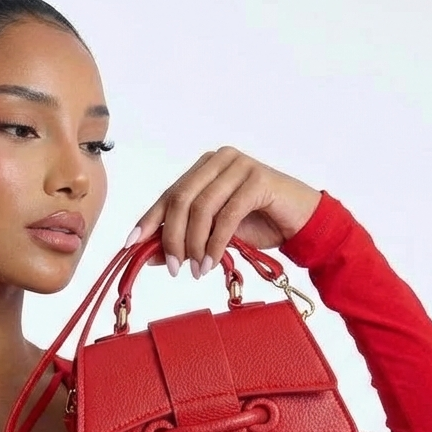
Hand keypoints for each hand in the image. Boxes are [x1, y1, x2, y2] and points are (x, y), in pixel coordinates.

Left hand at [123, 146, 321, 278]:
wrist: (300, 222)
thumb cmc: (258, 225)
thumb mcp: (213, 235)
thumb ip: (183, 240)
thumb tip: (148, 256)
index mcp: (203, 169)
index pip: (168, 195)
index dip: (148, 220)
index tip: (131, 245)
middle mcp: (218, 161)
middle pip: (180, 200)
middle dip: (172, 238)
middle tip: (173, 268)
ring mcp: (239, 166)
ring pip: (202, 208)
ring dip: (194, 245)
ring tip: (196, 270)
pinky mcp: (258, 179)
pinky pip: (227, 215)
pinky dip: (215, 243)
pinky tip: (211, 262)